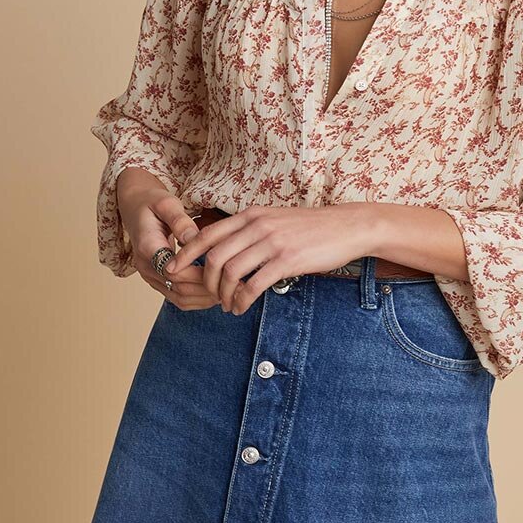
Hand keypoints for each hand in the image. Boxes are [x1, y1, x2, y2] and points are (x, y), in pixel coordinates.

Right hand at [117, 170, 219, 309]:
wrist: (135, 208)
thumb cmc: (152, 202)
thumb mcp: (166, 203)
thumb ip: (179, 221)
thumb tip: (194, 238)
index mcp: (147, 247)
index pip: (176, 273)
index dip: (202, 275)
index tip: (227, 271)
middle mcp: (146, 267)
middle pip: (180, 290)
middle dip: (209, 290)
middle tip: (236, 285)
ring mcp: (150, 276)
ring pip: (180, 299)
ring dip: (205, 298)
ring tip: (230, 291)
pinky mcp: (157, 280)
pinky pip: (177, 298)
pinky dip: (198, 299)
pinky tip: (217, 292)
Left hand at [164, 203, 378, 314]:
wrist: (347, 227)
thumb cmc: (311, 228)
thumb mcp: (275, 220)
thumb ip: (250, 230)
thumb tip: (227, 249)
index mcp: (251, 215)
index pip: (207, 234)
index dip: (186, 254)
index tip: (174, 270)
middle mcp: (257, 225)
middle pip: (214, 256)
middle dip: (205, 281)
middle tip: (210, 296)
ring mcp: (272, 242)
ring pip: (231, 272)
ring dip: (223, 294)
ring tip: (228, 305)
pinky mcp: (287, 260)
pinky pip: (253, 284)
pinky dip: (241, 300)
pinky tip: (241, 307)